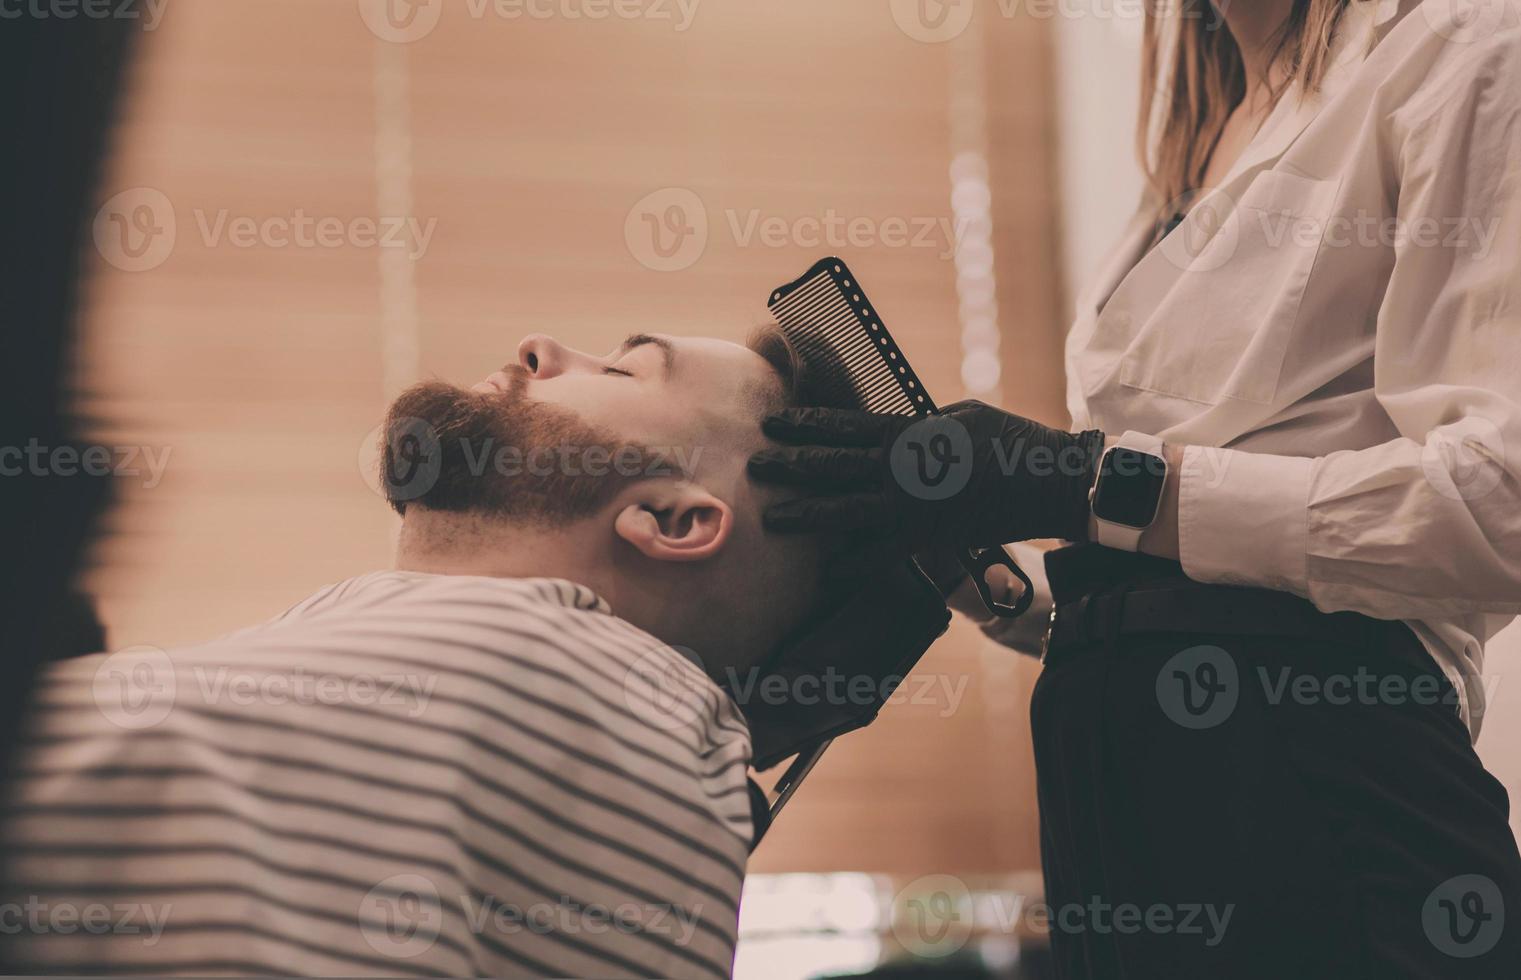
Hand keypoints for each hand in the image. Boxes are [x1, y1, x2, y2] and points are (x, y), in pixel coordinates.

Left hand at [748, 401, 1104, 550]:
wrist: (1046, 479)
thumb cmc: (1009, 440)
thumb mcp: (962, 416)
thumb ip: (922, 426)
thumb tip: (899, 431)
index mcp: (908, 431)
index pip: (844, 424)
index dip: (806, 423)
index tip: (775, 423)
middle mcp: (901, 467)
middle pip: (833, 465)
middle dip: (790, 465)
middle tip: (755, 465)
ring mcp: (911, 504)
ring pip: (845, 510)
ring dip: (806, 514)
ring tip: (772, 519)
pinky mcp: (928, 536)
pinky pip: (881, 555)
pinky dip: (854, 565)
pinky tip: (827, 572)